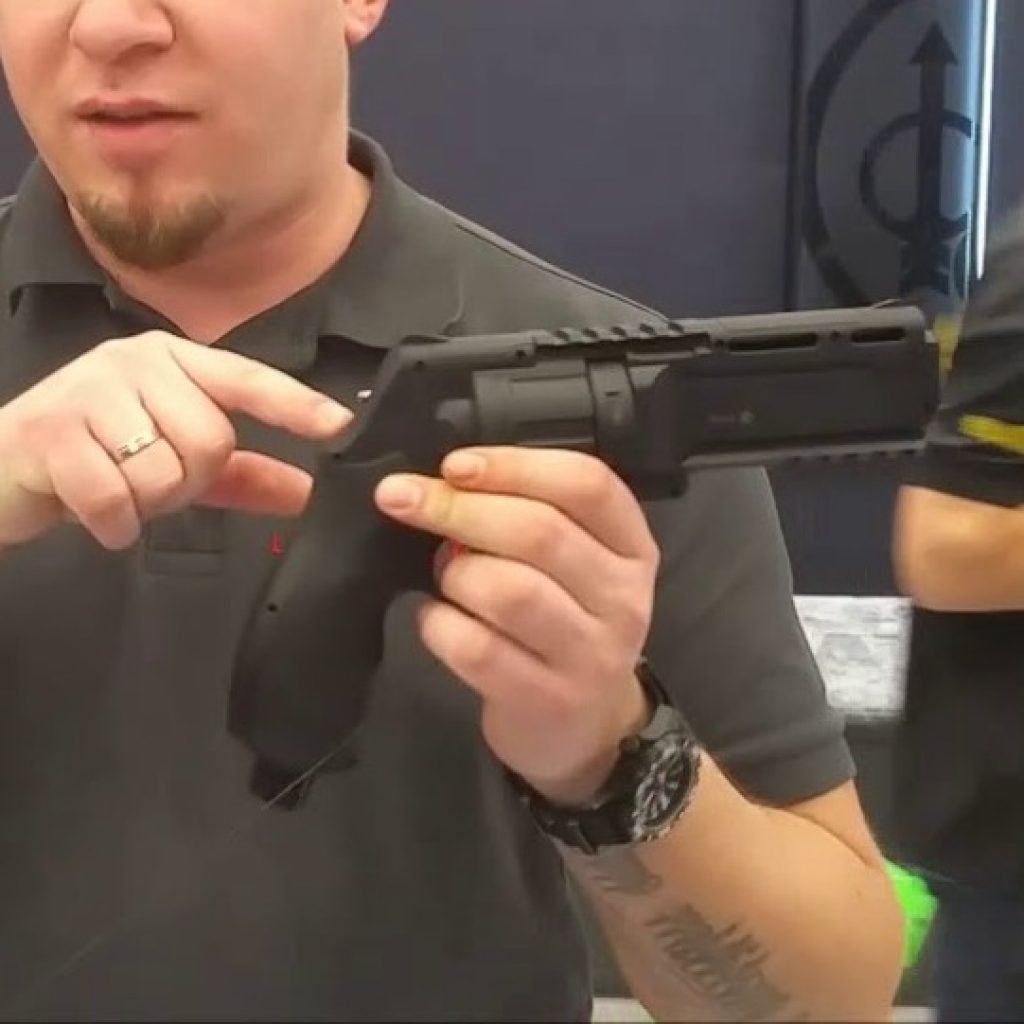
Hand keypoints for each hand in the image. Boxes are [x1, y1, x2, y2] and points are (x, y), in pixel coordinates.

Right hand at [0, 331, 350, 549]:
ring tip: (118, 488)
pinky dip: (114, 523)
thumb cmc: (98, 458)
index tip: (340, 424)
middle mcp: (135, 362)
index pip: (247, 379)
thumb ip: (243, 474)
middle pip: (211, 439)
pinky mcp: (49, 430)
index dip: (295, 404)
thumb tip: (307, 492)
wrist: (1, 467)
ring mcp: (89, 390)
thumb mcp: (176, 463)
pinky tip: (97, 514)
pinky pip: (115, 497)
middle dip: (189, 482)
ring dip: (148, 504)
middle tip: (150, 481)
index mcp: (174, 362)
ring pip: (164, 471)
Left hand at [375, 446, 659, 804]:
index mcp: (632, 547)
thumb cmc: (567, 625)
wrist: (586, 728)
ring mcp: (589, 654)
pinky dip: (440, 624)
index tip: (454, 464)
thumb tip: (449, 477)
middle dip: (460, 508)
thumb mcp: (577, 563)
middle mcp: (622, 598)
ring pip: (509, 590)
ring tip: (443, 574)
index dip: (514, 465)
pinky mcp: (547, 700)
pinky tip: (434, 617)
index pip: (586, 484)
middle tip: (403, 499)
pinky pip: (478, 648)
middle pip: (540, 533)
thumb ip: (533, 514)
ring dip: (455, 572)